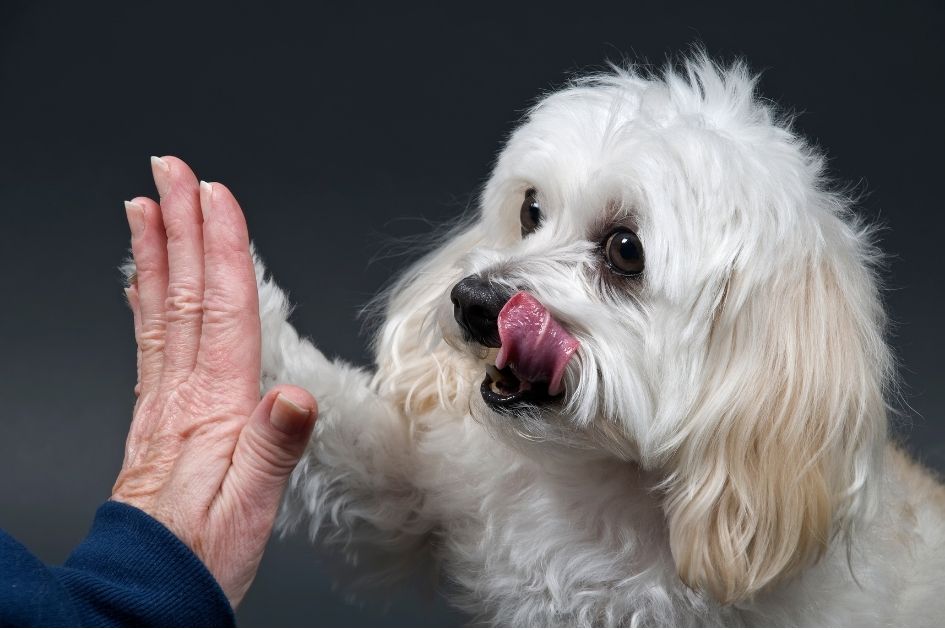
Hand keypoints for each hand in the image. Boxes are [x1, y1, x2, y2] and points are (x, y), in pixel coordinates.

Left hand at [113, 156, 316, 607]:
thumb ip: (272, 449)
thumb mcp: (250, 510)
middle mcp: (183, 394)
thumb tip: (292, 398)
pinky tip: (141, 281)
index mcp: (214, 407)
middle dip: (182, 228)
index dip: (223, 250)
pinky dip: (144, 302)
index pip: (221, 311)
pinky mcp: (157, 415)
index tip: (216, 198)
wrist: (148, 586)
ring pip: (162, 311)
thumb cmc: (200, 552)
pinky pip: (149, 344)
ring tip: (148, 206)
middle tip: (173, 173)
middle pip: (186, 295)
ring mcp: (165, 401)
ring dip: (158, 253)